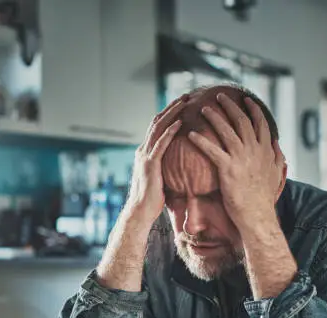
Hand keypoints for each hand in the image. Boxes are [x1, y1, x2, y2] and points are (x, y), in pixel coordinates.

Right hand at [125, 97, 184, 224]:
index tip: (182, 105)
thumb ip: (167, 168)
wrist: (140, 212)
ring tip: (184, 102)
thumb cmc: (152, 200)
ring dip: (172, 113)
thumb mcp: (161, 179)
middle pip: (157, 122)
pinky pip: (161, 143)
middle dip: (171, 107)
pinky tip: (181, 122)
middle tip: (186, 96)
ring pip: (158, 128)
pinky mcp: (150, 164)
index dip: (169, 115)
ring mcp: (145, 157)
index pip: (157, 128)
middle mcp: (143, 151)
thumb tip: (182, 166)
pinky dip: (170, 131)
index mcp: (145, 153)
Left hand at [187, 93, 285, 231]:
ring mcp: (241, 158)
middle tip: (219, 97)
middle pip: (241, 120)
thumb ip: (277, 157)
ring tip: (203, 109)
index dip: (253, 109)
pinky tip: (191, 134)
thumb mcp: (277, 174)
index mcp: (266, 150)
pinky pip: (212, 150)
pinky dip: (201, 140)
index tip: (246, 100)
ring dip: (214, 117)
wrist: (257, 215)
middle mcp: (254, 150)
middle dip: (230, 106)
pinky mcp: (228, 169)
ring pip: (226, 130)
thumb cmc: (264, 198)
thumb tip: (277, 143)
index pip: (260, 123)